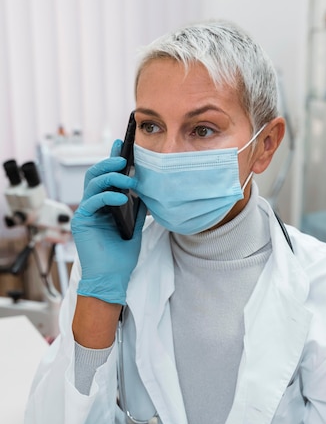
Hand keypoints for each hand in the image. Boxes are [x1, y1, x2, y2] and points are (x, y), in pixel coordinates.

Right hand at [71, 140, 146, 304]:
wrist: (112, 278)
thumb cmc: (121, 257)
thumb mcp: (135, 227)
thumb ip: (137, 209)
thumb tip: (146, 191)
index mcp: (103, 205)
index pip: (106, 178)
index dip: (112, 160)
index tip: (122, 144)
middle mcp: (92, 206)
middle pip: (95, 175)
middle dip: (109, 163)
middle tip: (123, 159)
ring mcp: (85, 213)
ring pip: (92, 184)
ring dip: (110, 177)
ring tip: (127, 178)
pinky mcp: (81, 222)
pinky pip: (92, 202)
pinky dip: (107, 197)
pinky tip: (122, 198)